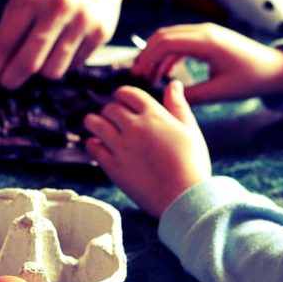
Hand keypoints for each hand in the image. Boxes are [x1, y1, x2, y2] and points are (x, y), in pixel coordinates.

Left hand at [0, 0, 125, 103]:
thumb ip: (10, 24)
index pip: (4, 44)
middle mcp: (58, 8)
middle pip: (28, 64)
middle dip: (11, 79)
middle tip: (6, 80)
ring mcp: (82, 22)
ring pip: (52, 71)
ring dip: (40, 71)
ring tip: (40, 53)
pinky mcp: (100, 34)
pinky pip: (72, 66)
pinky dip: (62, 63)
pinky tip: (61, 46)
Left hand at [84, 81, 210, 217]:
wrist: (183, 196)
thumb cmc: (191, 164)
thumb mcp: (189, 130)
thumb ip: (178, 105)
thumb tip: (174, 84)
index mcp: (154, 116)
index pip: (129, 94)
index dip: (123, 95)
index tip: (121, 99)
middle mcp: (134, 127)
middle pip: (110, 108)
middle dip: (110, 110)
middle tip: (111, 116)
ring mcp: (121, 146)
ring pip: (95, 124)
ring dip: (93, 121)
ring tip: (94, 124)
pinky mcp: (112, 166)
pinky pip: (93, 148)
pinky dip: (91, 143)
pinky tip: (96, 144)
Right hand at [130, 23, 282, 105]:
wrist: (274, 68)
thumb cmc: (251, 79)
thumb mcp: (221, 92)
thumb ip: (192, 96)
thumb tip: (166, 100)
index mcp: (207, 42)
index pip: (166, 42)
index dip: (147, 58)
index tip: (137, 75)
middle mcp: (205, 32)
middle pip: (164, 36)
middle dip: (146, 54)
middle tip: (135, 75)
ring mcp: (206, 33)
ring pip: (170, 37)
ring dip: (155, 54)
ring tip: (146, 75)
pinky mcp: (208, 39)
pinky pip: (181, 42)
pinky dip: (168, 55)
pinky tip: (163, 73)